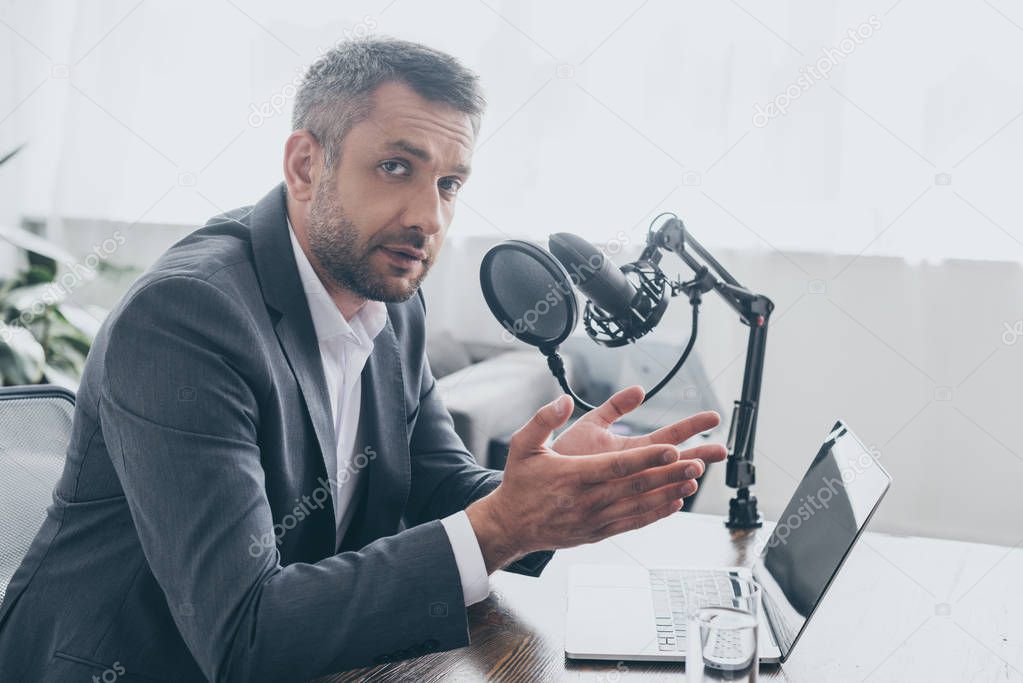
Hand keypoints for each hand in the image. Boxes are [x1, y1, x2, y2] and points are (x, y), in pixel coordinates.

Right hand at [465, 393, 726, 572]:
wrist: (509, 525)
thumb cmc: (519, 483)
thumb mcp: (522, 444)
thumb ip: (543, 419)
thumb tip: (562, 399)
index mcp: (573, 475)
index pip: (618, 465)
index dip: (647, 457)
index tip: (672, 448)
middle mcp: (588, 500)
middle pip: (638, 485)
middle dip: (670, 473)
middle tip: (699, 461)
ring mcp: (595, 518)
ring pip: (641, 505)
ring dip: (669, 492)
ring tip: (694, 480)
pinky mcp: (598, 532)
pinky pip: (634, 522)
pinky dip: (657, 513)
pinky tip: (674, 502)